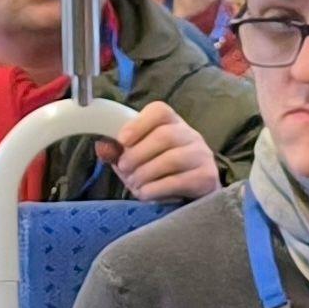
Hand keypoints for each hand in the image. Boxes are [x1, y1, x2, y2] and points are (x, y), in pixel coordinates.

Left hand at [102, 102, 219, 203]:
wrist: (191, 196)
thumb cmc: (159, 172)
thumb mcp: (135, 159)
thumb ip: (118, 151)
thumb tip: (102, 146)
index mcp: (172, 123)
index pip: (159, 111)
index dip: (138, 124)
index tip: (122, 141)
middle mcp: (191, 135)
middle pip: (164, 136)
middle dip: (138, 154)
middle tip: (124, 169)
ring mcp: (202, 155)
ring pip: (172, 159)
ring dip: (146, 173)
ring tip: (134, 183)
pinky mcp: (206, 177)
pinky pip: (179, 181)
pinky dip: (156, 189)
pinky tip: (146, 194)